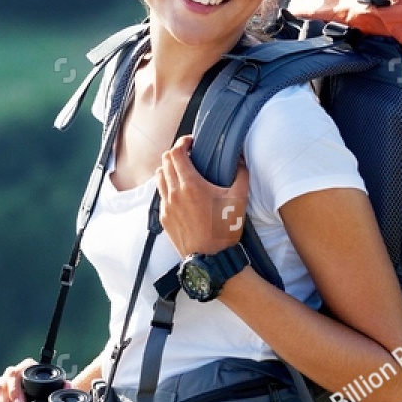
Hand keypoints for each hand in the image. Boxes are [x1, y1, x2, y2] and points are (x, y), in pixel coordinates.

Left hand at [156, 134, 249, 257]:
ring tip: (182, 172)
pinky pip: (161, 195)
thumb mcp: (239, 200)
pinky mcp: (164, 218)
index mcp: (191, 185)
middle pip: (165, 162)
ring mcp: (166, 206)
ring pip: (159, 177)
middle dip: (176, 154)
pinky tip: (180, 193)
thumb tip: (240, 159)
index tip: (191, 142)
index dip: (182, 143)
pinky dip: (168, 187)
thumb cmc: (224, 230)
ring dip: (169, 169)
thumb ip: (241, 175)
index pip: (175, 153)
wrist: (211, 259)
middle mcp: (174, 193)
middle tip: (188, 155)